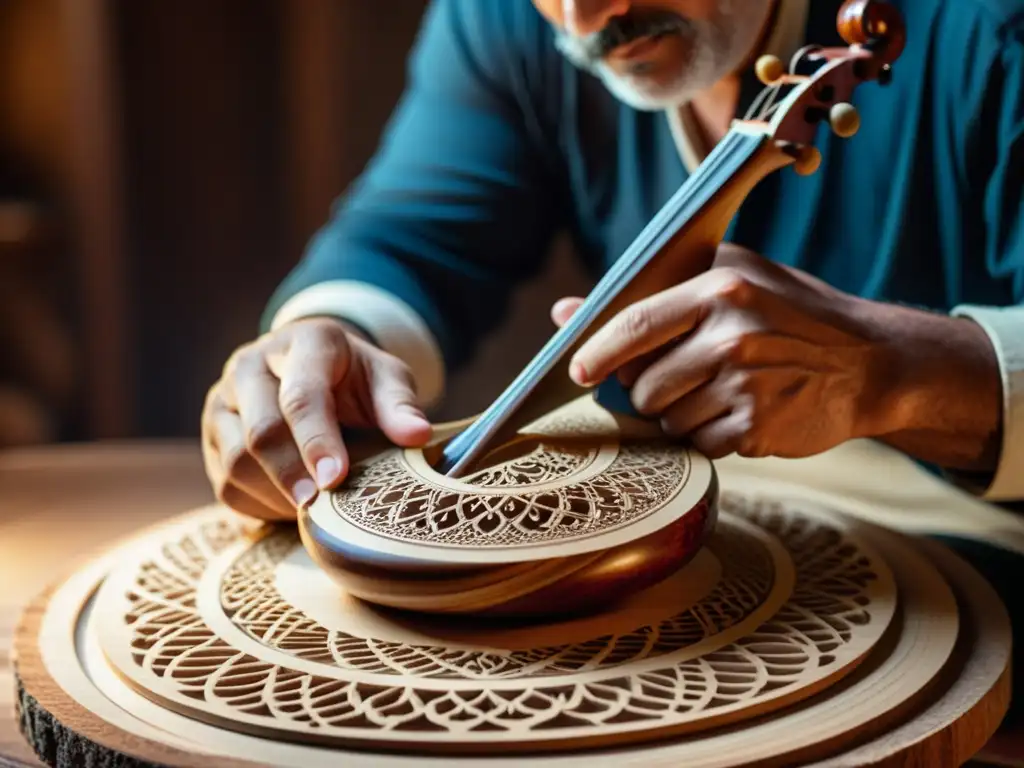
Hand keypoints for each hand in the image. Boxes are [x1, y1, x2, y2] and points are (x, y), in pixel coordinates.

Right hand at [201, 317, 431, 519]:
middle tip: (322, 510)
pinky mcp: (213, 436)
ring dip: (276, 495)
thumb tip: (417, 435)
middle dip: (293, 476)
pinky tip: (292, 509)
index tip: (336, 479)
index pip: (301, 396)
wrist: (312, 369)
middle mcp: (250, 366)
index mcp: (302, 344)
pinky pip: (226, 484)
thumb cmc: (355, 378)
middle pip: (260, 431)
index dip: (317, 441)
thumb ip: (399, 405)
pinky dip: (260, 505)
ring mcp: (223, 401)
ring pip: (235, 462)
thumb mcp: (386, 379)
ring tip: (315, 512)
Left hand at [552, 245, 891, 459]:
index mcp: (720, 289)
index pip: (635, 325)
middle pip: (643, 386)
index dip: (597, 353)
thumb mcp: (731, 278)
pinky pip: (699, 445)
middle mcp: (732, 336)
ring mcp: (747, 385)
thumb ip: (651, 293)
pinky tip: (741, 412)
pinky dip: (709, 437)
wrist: (872, 361)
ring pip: (667, 421)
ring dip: (681, 415)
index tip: (577, 372)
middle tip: (686, 377)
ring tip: (721, 391)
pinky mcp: (758, 428)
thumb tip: (566, 311)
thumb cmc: (790, 314)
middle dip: (650, 390)